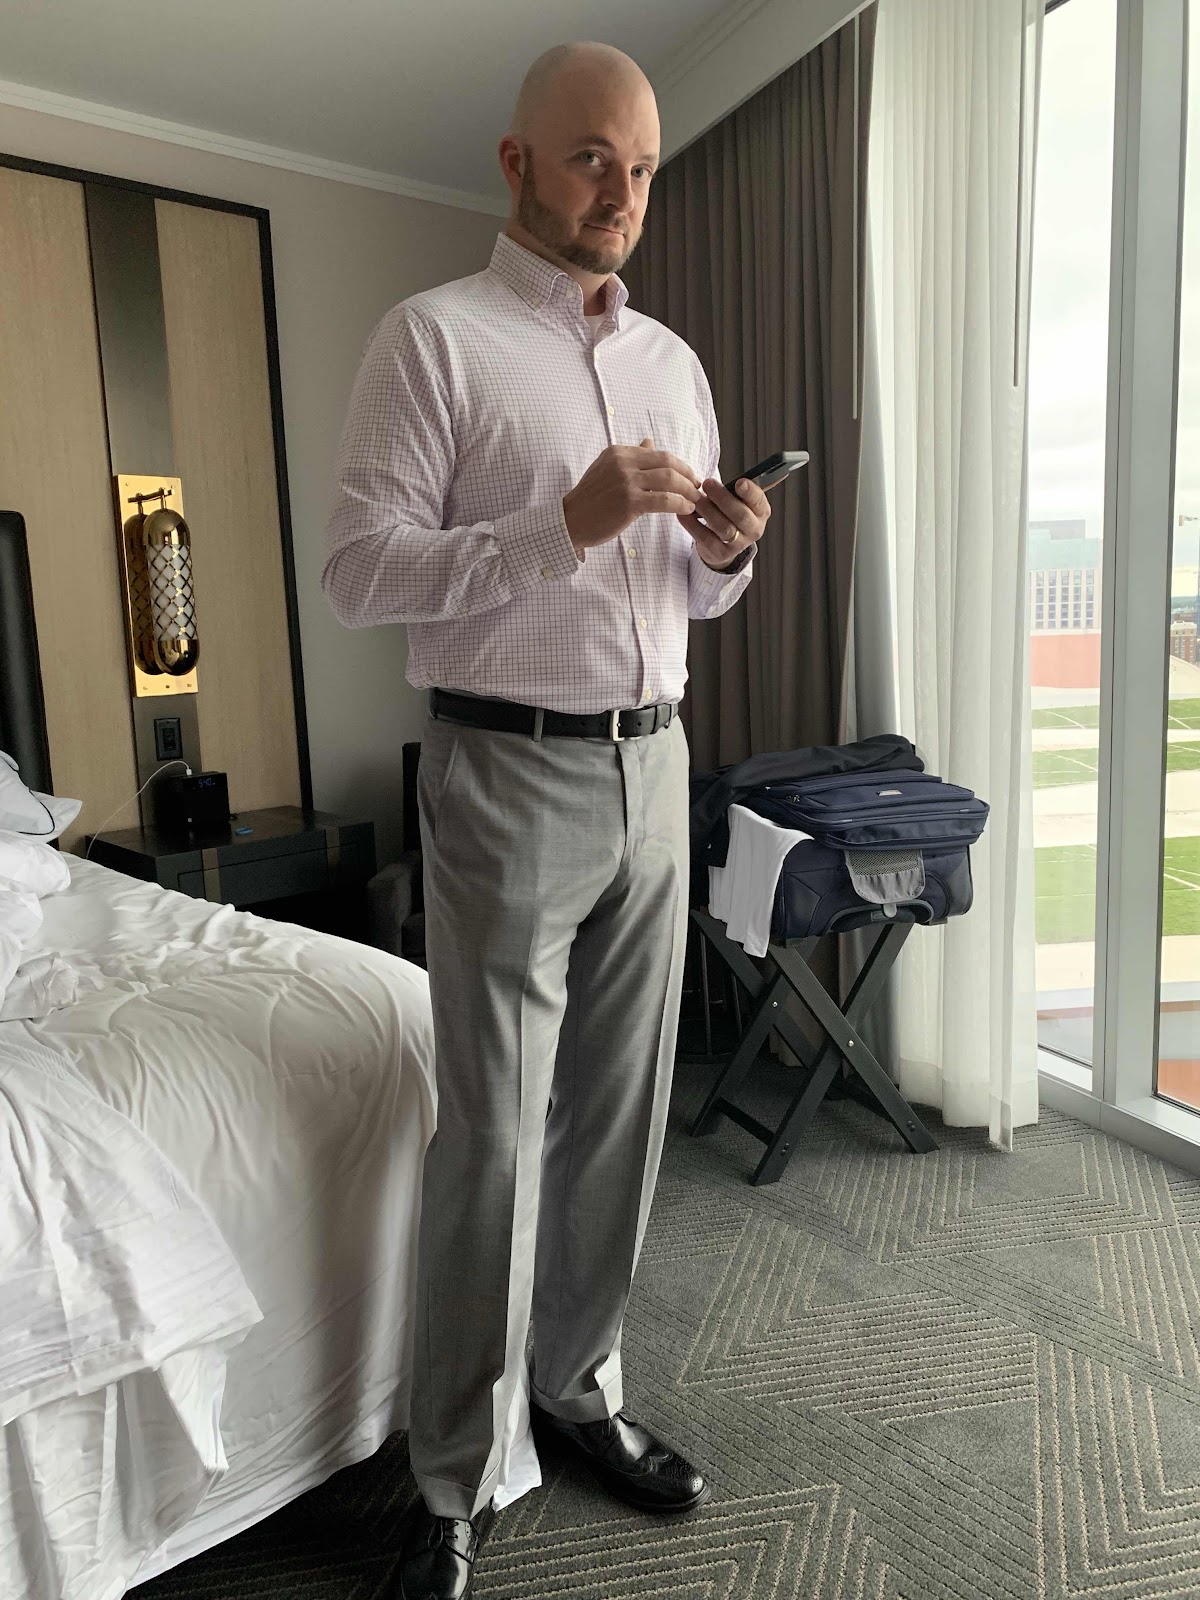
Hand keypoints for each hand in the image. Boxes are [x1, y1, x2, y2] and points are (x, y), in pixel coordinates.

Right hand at [563, 438, 700, 555]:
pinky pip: (664, 500)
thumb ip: (630, 456)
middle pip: (668, 462)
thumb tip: (649, 442)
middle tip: (697, 486)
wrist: (571, 520)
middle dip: (688, 474)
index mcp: (619, 452)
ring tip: (696, 499)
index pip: (658, 453)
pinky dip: (680, 504)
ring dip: (688, 489)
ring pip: (669, 480)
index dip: (678, 464)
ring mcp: (627, 482)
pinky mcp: (630, 503)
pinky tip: (686, 509)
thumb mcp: (607, 468)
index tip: (688, 476)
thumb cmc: (590, 498)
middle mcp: (624, 463)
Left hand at [680, 476, 770, 568]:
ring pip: (723, 527)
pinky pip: (705, 538)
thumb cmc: (731, 513)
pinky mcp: (720, 553)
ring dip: (707, 510)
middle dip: (723, 498)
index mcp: (761, 512)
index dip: (750, 492)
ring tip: (695, 498)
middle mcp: (754, 530)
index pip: (759, 501)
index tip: (739, 483)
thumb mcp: (741, 500)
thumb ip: (743, 487)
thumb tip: (762, 471)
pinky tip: (683, 513)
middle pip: (740, 515)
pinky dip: (692, 525)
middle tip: (707, 484)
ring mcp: (738, 544)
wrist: (722, 544)